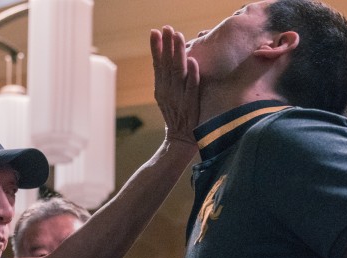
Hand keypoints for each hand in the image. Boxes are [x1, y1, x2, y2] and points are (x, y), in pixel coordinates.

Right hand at [150, 25, 199, 145]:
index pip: (157, 65)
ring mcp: (178, 99)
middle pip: (166, 65)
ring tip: (179, 37)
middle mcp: (167, 92)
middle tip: (166, 28)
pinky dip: (192, 74)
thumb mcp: (167, 98)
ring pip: (178, 72)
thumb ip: (168, 81)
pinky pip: (191, 88)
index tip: (155, 31)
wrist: (180, 141)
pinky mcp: (190, 106)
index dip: (156, 48)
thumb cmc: (177, 118)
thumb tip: (169, 61)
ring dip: (178, 54)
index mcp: (161, 89)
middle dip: (166, 45)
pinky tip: (192, 61)